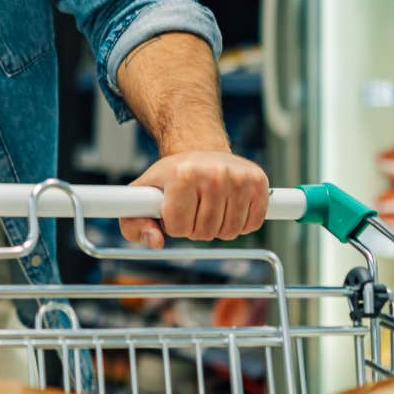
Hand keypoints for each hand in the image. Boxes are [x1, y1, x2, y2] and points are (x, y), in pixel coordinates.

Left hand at [121, 150, 269, 248]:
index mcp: (184, 174)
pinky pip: (252, 225)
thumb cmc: (171, 176)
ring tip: (209, 206)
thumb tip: (155, 242)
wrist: (200, 150)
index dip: (174, 225)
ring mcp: (239, 178)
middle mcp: (214, 174)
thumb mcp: (143, 194)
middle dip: (195, 228)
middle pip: (205, 232)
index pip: (179, 228)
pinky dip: (240, 223)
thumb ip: (134, 224)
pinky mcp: (259, 182)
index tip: (173, 208)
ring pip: (230, 232)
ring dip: (218, 227)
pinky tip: (229, 206)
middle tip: (192, 207)